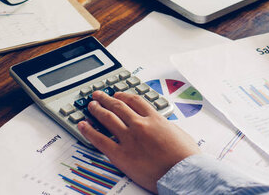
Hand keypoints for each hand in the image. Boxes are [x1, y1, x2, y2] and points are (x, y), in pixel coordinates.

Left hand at [77, 91, 199, 192]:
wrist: (183, 173)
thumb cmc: (186, 157)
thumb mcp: (180, 133)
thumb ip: (166, 127)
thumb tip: (162, 126)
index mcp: (155, 118)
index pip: (135, 101)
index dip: (124, 96)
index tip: (118, 95)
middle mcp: (140, 124)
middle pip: (119, 106)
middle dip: (107, 99)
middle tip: (99, 96)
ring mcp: (129, 138)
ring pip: (108, 118)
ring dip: (97, 110)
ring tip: (90, 106)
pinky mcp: (121, 154)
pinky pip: (100, 140)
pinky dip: (89, 131)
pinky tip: (82, 125)